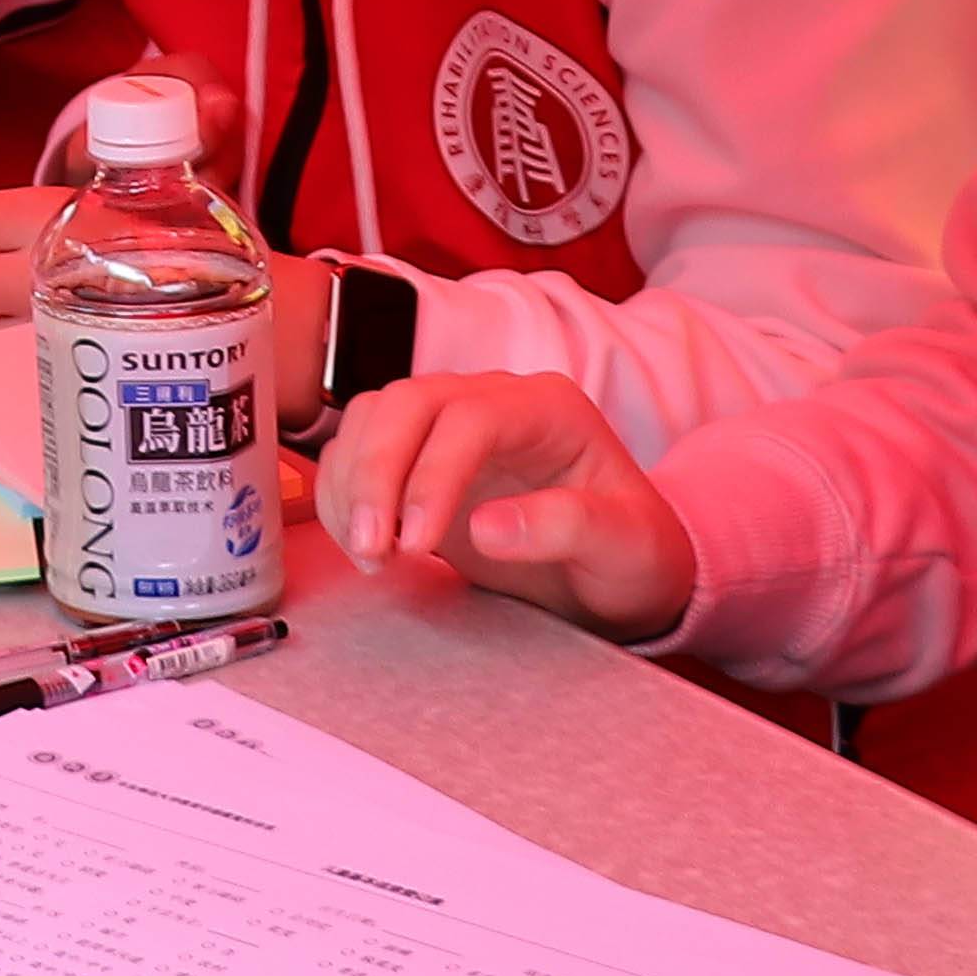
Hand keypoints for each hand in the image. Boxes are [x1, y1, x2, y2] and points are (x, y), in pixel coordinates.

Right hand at [308, 373, 699, 634]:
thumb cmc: (631, 554)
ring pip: (374, 419)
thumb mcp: (627, 547)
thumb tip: (486, 526)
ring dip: (353, 483)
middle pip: (408, 403)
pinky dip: (345, 494)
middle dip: (376, 472)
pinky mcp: (419, 460)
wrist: (615, 572)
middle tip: (372, 548)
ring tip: (370, 555)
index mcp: (548, 409)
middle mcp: (493, 402)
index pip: (472, 417)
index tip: (418, 544)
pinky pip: (360, 452)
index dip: (434, 474)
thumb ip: (570, 528)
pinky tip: (363, 545)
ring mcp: (450, 427)